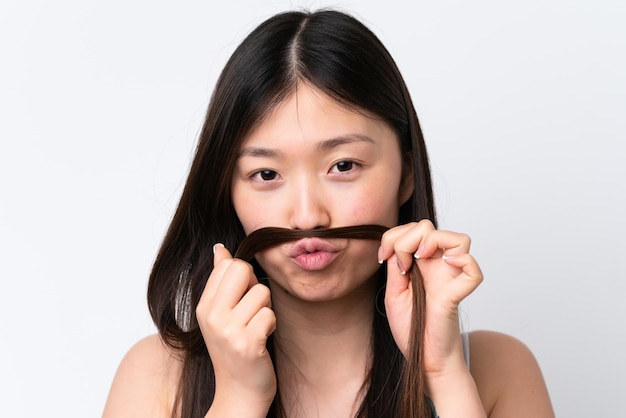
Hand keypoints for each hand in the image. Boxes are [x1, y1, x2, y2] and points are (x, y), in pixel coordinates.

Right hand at [197, 244, 276, 414]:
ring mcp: (227, 330)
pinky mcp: (247, 343)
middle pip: (242, 269)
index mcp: (204, 306)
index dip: (243, 276)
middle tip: (251, 310)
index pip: (228, 263)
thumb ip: (221, 281)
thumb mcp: (220, 315)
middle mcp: (211, 316)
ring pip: (261, 292)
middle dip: (255, 286)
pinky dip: (271, 325)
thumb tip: (220, 249)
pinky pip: (269, 314)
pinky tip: (262, 339)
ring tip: (256, 328)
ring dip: (266, 310)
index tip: (242, 299)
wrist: (239, 394)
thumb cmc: (235, 350)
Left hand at [378, 220, 482, 375]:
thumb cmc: (411, 326)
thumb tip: (397, 243)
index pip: (414, 229)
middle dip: (407, 237)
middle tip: (400, 264)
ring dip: (433, 241)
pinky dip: (461, 260)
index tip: (384, 257)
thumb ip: (395, 264)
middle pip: (430, 227)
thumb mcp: (393, 290)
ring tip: (419, 259)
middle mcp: (439, 266)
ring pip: (459, 239)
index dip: (394, 235)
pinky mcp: (459, 292)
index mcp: (422, 263)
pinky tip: (442, 267)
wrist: (422, 356)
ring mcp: (451, 277)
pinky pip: (473, 267)